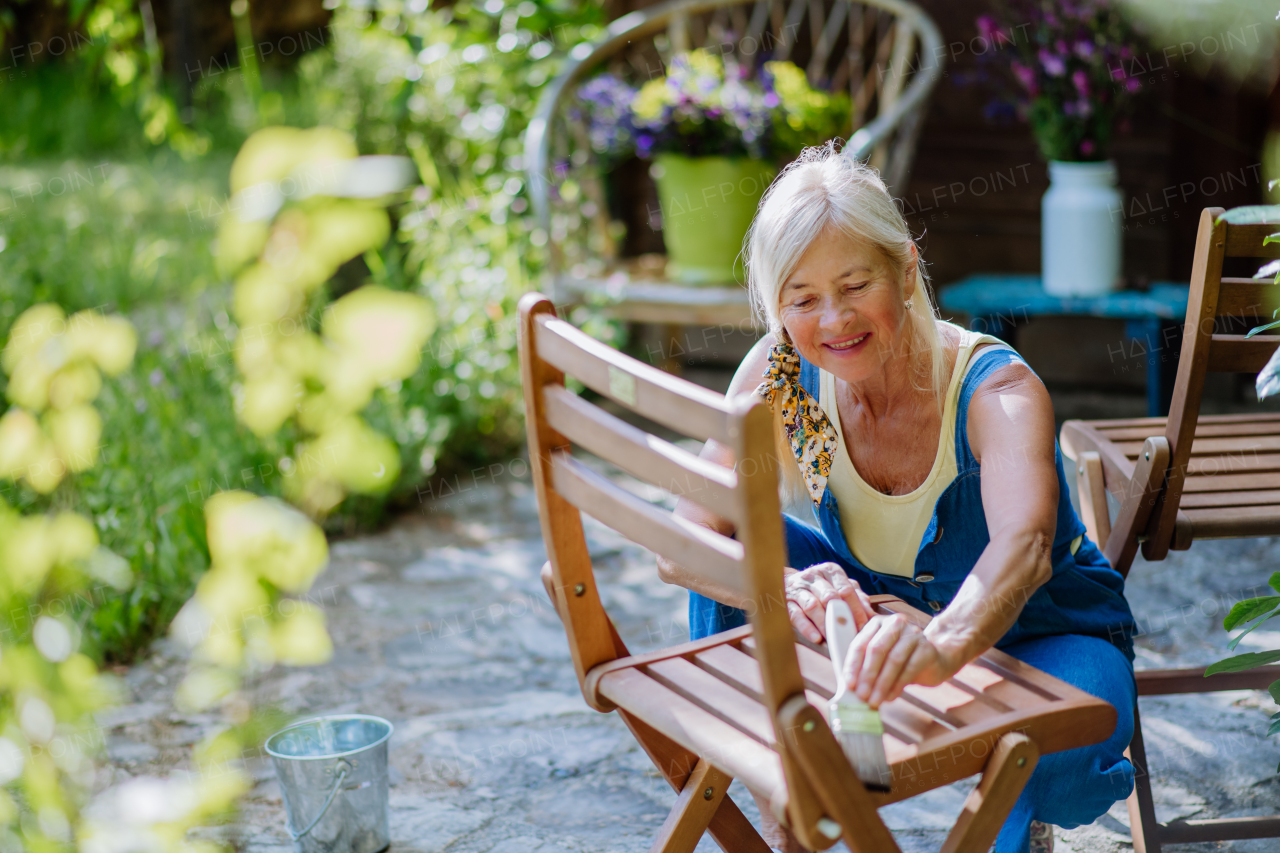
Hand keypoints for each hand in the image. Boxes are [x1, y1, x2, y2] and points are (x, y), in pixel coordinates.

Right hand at [783, 563, 873, 643]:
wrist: (786, 582)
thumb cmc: (820, 588)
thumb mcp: (839, 587)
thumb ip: (857, 598)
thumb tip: (872, 615)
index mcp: (830, 571)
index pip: (846, 589)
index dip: (856, 609)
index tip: (863, 626)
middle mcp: (814, 577)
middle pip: (830, 597)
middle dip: (842, 618)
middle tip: (850, 635)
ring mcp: (798, 589)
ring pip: (812, 606)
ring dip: (824, 624)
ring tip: (834, 639)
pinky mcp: (786, 602)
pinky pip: (796, 615)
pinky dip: (806, 628)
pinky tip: (816, 638)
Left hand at [842, 613, 958, 707]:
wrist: (932, 662)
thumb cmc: (899, 661)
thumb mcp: (879, 660)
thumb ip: (864, 667)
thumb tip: (850, 688)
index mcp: (877, 623)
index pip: (860, 643)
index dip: (853, 665)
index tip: (849, 685)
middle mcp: (895, 623)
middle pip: (877, 649)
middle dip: (867, 675)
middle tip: (862, 695)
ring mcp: (913, 634)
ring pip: (894, 660)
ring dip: (882, 683)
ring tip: (875, 700)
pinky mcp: (927, 648)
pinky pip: (910, 668)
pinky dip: (898, 685)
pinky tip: (890, 697)